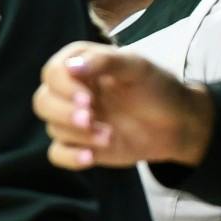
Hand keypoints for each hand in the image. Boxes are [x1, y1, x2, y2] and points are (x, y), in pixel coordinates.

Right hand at [34, 41, 211, 170]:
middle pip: (43, 101)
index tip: (88, 98)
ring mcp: (73, 119)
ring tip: (109, 136)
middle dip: (63, 112)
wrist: (177, 123)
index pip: (53, 73)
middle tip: (89, 119)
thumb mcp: (137, 67)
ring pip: (52, 127)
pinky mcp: (80, 144)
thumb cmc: (156, 87)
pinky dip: (70, 157)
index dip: (64, 86)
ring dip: (78, 134)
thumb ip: (105, 62)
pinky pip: (58, 154)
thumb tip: (71, 67)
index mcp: (80, 64)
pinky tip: (90, 158)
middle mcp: (70, 91)